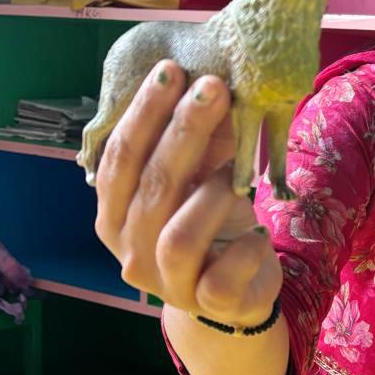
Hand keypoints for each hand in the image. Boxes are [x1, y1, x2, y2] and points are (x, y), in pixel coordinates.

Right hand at [93, 62, 281, 326]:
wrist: (232, 295)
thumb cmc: (209, 225)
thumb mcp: (201, 179)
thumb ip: (199, 140)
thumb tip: (210, 77)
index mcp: (115, 215)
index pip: (120, 159)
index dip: (143, 113)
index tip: (172, 70)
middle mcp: (130, 251)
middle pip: (151, 187)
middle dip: (183, 131)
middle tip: (213, 87)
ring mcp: (167, 284)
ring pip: (179, 236)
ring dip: (213, 194)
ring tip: (238, 176)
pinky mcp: (208, 305)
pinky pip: (223, 275)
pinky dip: (247, 247)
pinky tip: (259, 232)